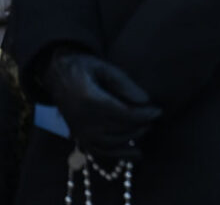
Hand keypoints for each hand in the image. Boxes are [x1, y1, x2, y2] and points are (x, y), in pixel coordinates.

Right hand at [43, 50, 161, 157]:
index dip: (144, 114)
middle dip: (141, 124)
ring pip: (112, 143)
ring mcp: (79, 132)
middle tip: (154, 118)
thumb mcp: (106, 68)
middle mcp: (83, 120)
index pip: (124, 113)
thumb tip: (146, 101)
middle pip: (120, 128)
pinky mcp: (78, 137)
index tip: (159, 110)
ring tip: (147, 128)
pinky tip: (136, 154)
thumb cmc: (85, 68)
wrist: (58, 76)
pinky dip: (119, 154)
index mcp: (90, 101)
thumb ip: (125, 84)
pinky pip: (100, 151)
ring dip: (132, 138)